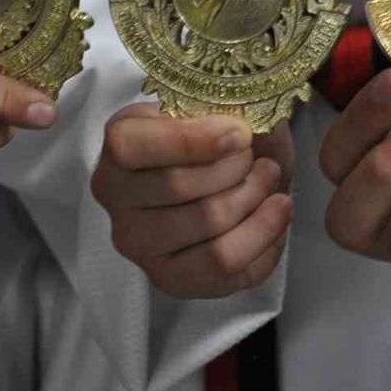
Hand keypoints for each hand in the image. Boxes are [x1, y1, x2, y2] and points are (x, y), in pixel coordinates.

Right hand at [92, 104, 293, 298]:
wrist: (215, 183)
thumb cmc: (212, 144)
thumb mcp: (218, 112)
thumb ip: (238, 111)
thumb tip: (258, 127)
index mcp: (119, 144)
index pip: (134, 146)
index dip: (192, 140)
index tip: (240, 134)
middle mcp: (117, 198)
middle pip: (179, 185)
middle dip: (237, 169)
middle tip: (263, 161)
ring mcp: (139, 244)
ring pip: (209, 224)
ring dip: (256, 199)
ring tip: (271, 182)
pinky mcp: (170, 278)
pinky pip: (226, 266)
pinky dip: (264, 236)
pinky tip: (273, 215)